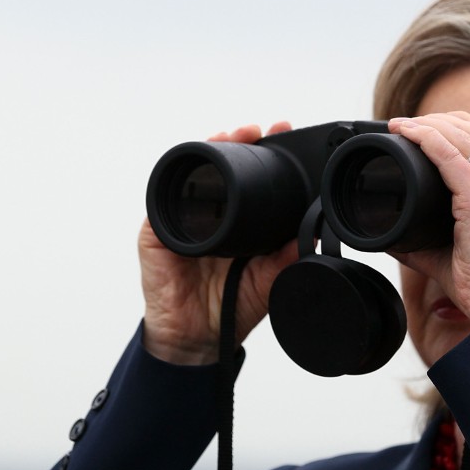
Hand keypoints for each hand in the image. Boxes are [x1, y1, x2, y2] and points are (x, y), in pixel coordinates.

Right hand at [140, 122, 297, 364]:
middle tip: (255, 130)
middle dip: (236, 141)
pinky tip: (194, 173)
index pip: (250, 177)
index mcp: (238, 220)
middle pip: (219, 166)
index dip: (263, 153)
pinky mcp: (157, 235)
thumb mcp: (269, 279)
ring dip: (207, 151)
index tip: (282, 131)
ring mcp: (182, 221)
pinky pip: (161, 206)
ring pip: (191, 176)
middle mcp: (210, 214)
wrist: (199, 339)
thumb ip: (287, 257)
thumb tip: (312, 233)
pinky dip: (176, 188)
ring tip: (228, 136)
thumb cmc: (232, 306)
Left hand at [388, 113, 469, 323]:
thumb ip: (432, 239)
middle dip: (442, 119)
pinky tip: (407, 132)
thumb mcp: (466, 251)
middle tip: (410, 124)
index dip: (459, 127)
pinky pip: (449, 155)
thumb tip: (396, 239)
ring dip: (431, 123)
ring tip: (403, 124)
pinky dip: (425, 138)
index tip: (430, 128)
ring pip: (465, 134)